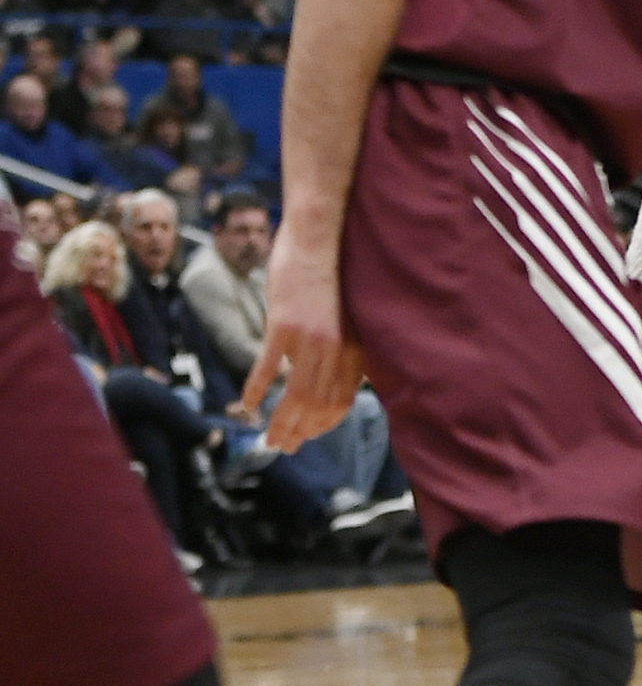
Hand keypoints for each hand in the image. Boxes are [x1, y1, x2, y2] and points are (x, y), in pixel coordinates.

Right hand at [242, 225, 365, 447]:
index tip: (307, 437)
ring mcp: (310, 337)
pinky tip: (246, 405)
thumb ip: (338, 349)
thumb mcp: (341, 316)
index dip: (323, 425)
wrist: (316, 238)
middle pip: (317, 405)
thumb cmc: (326, 276)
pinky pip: (268, 368)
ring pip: (295, 395)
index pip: (341, 401)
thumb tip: (329, 382)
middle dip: (299, 432)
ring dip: (280, 423)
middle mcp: (335, 347)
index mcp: (351, 346)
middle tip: (282, 447)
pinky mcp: (284, 325)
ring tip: (267, 439)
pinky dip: (256, 390)